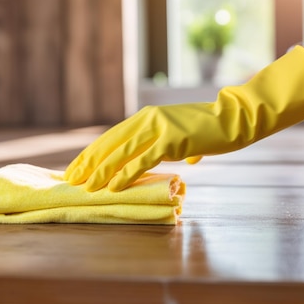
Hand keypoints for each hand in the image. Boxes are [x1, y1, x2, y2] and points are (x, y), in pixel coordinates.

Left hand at [64, 46, 303, 191]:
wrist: (232, 119)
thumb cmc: (210, 128)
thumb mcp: (184, 134)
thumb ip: (177, 144)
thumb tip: (186, 158)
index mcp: (146, 117)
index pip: (111, 137)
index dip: (91, 153)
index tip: (77, 168)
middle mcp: (147, 119)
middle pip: (109, 143)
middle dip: (88, 163)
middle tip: (70, 178)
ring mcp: (159, 129)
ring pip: (121, 152)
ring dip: (101, 171)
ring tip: (85, 186)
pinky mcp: (171, 140)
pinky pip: (142, 160)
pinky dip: (125, 174)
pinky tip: (112, 186)